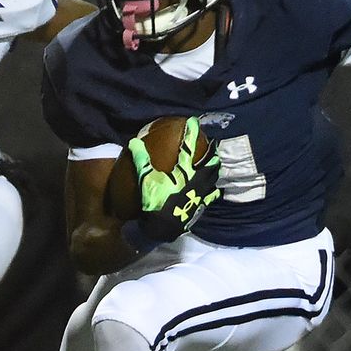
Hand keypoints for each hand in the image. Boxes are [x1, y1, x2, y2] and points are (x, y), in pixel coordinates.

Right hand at [129, 117, 221, 240]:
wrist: (161, 228)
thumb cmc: (153, 202)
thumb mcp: (145, 180)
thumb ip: (141, 160)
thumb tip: (133, 141)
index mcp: (183, 172)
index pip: (188, 148)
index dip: (191, 134)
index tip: (194, 122)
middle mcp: (196, 181)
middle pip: (209, 164)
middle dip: (212, 153)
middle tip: (214, 145)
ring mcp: (201, 194)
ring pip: (213, 178)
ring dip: (215, 170)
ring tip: (217, 163)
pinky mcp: (201, 206)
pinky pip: (211, 196)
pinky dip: (214, 190)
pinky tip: (216, 190)